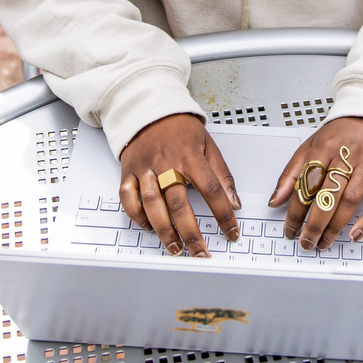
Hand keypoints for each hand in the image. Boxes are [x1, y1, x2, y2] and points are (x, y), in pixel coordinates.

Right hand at [119, 114, 240, 257]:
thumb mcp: (208, 144)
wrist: (148, 109)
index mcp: (190, 156)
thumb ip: (222, 174)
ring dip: (164, 231)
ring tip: (176, 248)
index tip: (231, 232)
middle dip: (192, 233)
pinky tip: (149, 227)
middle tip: (200, 253)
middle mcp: (167, 164)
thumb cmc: (179, 128)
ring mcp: (145, 169)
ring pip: (153, 205)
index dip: (223, 215)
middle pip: (180, 204)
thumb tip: (235, 201)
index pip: (211, 190)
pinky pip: (128, 198)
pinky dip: (137, 215)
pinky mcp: (128, 172)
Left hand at [270, 117, 362, 250]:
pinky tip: (354, 234)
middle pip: (328, 196)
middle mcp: (347, 156)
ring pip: (350, 202)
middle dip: (315, 225)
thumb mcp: (309, 147)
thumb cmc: (339, 136)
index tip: (290, 230)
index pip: (306, 185)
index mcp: (324, 148)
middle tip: (306, 242)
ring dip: (335, 227)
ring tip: (324, 242)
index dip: (296, 212)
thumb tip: (275, 201)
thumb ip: (291, 174)